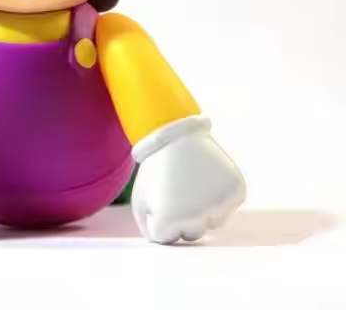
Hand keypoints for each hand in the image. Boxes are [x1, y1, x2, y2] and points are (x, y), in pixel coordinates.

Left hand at [132, 116, 245, 243]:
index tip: (159, 196)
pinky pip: (229, 205)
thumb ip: (147, 228)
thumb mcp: (140, 199)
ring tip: (192, 180)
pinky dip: (220, 194)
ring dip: (204, 207)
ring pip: (214, 222)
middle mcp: (196, 219)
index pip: (166, 238)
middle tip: (177, 187)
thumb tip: (165, 244)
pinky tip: (208, 175)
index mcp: (168, 221)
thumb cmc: (155, 167)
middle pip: (192, 233)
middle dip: (183, 215)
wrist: (175, 133)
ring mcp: (219, 205)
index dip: (160, 217)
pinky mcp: (236, 192)